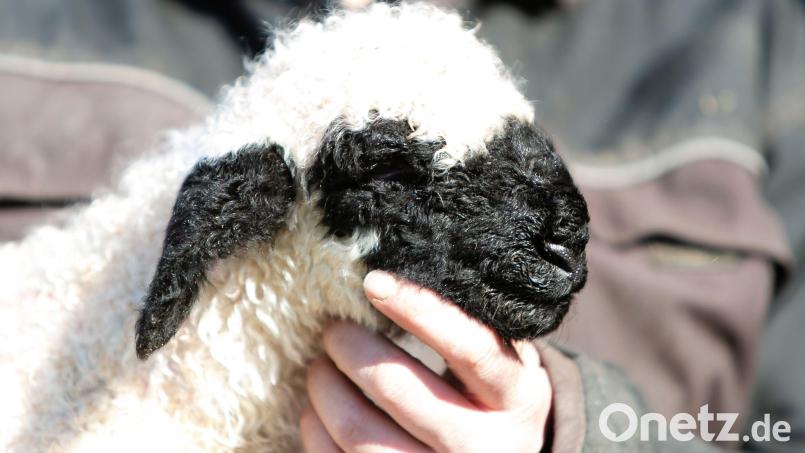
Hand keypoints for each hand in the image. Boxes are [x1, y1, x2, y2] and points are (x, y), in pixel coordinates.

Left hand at [300, 271, 552, 451]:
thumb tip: (387, 283)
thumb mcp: (502, 364)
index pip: (468, 348)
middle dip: (350, 348)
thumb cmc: (494, 398)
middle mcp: (486, 446)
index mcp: (518, 397)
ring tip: (320, 367)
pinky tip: (319, 410)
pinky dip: (317, 430)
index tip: (373, 282)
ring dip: (325, 389)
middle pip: (397, 388)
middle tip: (333, 329)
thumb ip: (466, 330)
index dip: (419, 310)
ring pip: (359, 432)